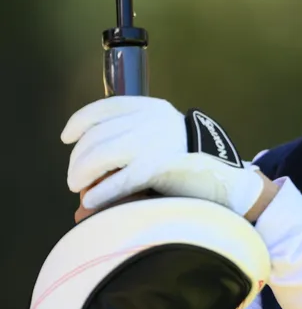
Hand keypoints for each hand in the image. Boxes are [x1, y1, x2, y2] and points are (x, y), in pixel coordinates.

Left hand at [62, 96, 264, 217]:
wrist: (227, 179)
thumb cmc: (191, 162)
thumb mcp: (162, 139)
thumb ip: (132, 143)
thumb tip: (90, 163)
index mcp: (153, 108)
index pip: (105, 108)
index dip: (79, 122)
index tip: (67, 137)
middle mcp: (152, 121)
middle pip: (96, 136)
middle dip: (78, 159)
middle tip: (75, 178)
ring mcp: (155, 143)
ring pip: (101, 155)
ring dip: (82, 174)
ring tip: (80, 189)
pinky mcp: (159, 166)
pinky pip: (119, 179)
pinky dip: (101, 191)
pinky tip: (93, 200)